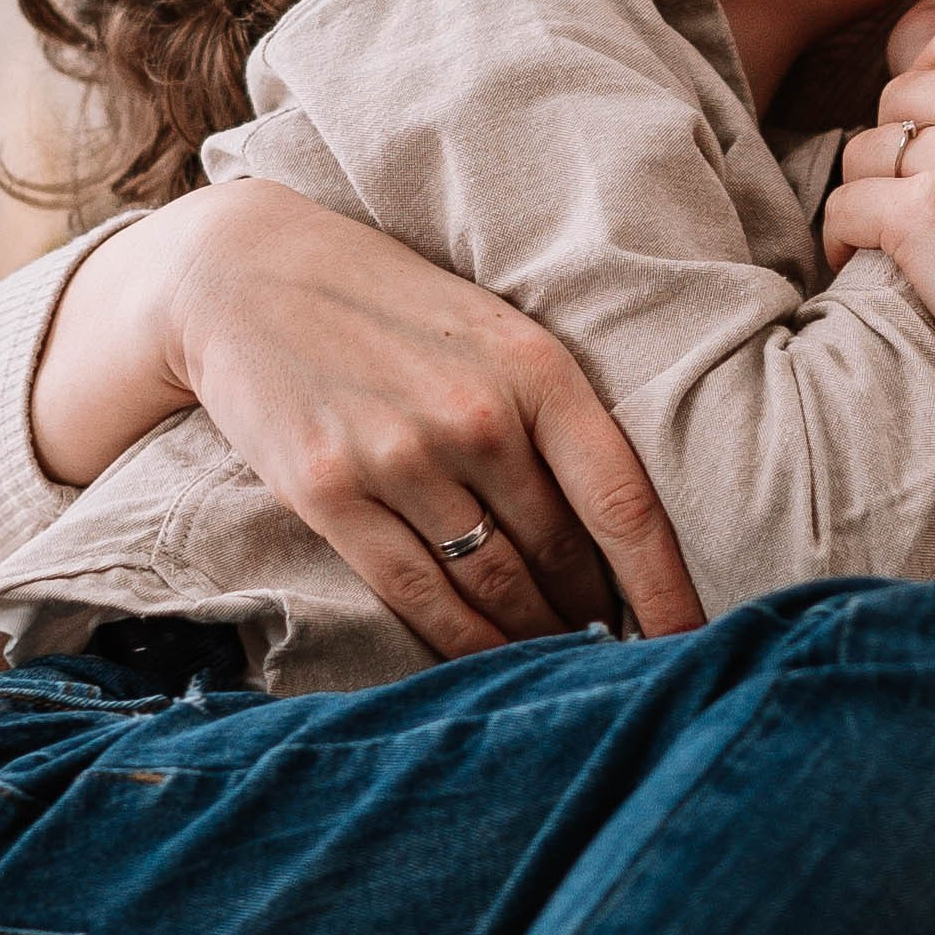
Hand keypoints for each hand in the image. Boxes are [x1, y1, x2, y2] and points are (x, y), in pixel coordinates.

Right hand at [30, 183, 701, 658]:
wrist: (242, 274)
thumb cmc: (390, 307)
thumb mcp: (491, 330)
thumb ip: (549, 412)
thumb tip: (610, 525)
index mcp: (535, 367)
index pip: (622, 501)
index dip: (662, 585)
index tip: (692, 640)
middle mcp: (475, 417)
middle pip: (562, 553)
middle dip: (594, 613)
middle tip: (618, 655)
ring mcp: (398, 457)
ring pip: (493, 584)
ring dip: (534, 634)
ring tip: (557, 658)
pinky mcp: (329, 493)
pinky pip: (416, 595)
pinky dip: (460, 641)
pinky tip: (487, 660)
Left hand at [825, 11, 934, 562]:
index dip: (934, 86)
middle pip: (901, 92)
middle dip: (897, 140)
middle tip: (907, 194)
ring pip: (864, 147)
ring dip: (866, 189)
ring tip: (882, 235)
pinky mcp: (921, 218)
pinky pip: (844, 206)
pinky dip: (841, 239)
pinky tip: (860, 264)